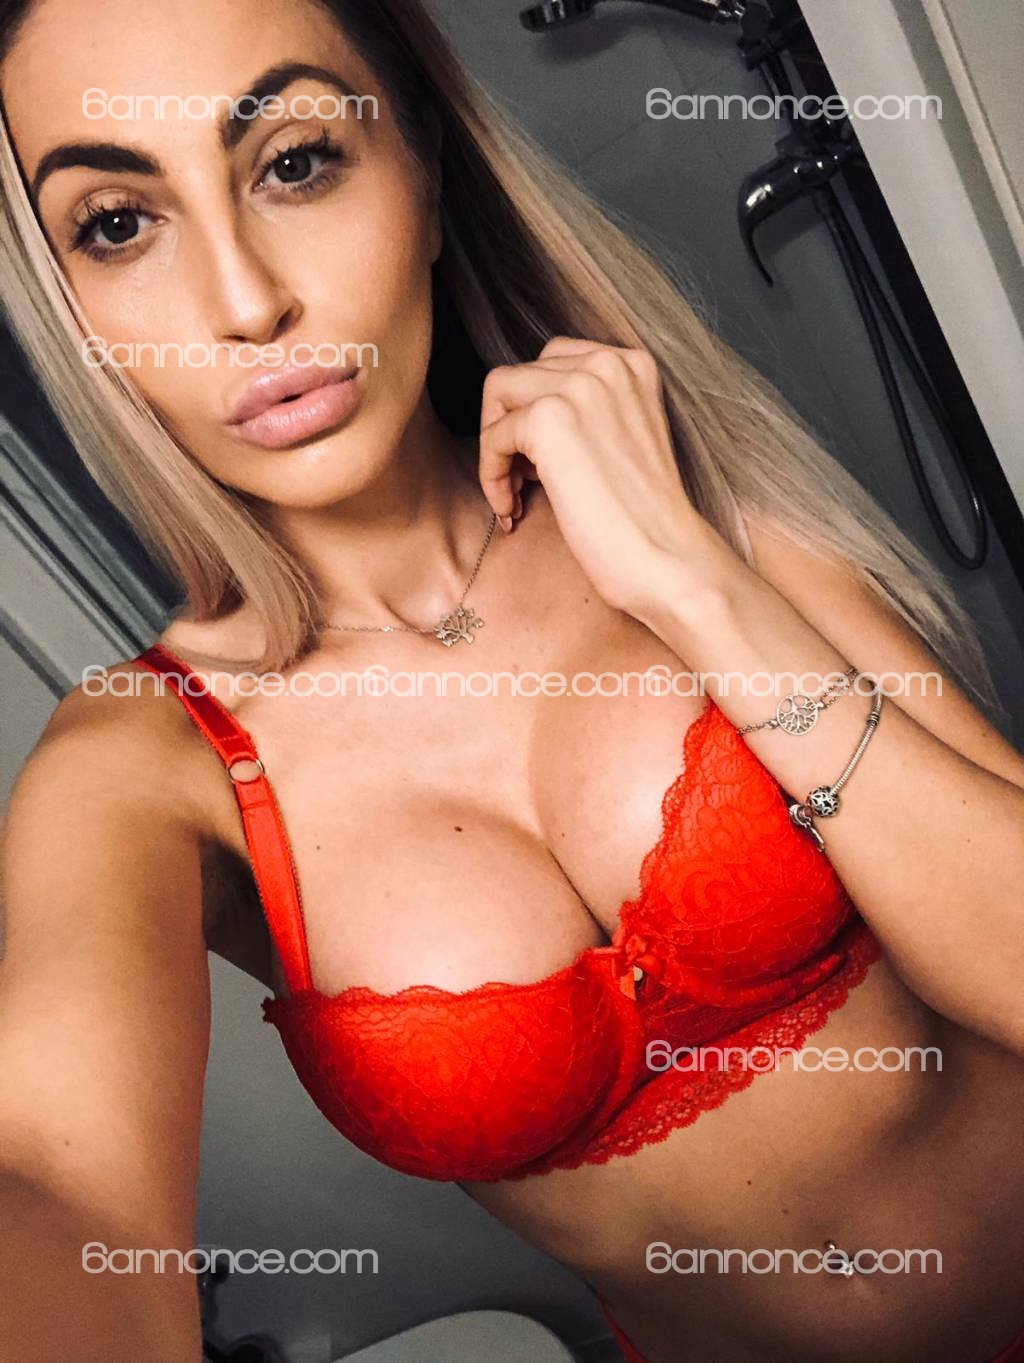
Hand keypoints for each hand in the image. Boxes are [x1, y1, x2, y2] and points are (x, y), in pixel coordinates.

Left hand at [477, 335, 713, 615]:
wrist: (666, 559)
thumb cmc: (643, 517)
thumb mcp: (623, 439)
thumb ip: (587, 411)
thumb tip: (520, 414)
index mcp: (633, 364)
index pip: (554, 361)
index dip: (534, 411)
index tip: (541, 462)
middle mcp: (608, 363)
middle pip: (520, 374)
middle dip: (510, 427)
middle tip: (523, 481)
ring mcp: (580, 386)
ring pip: (498, 392)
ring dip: (495, 447)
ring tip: (514, 493)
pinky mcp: (549, 419)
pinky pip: (492, 436)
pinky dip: (493, 476)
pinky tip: (513, 509)